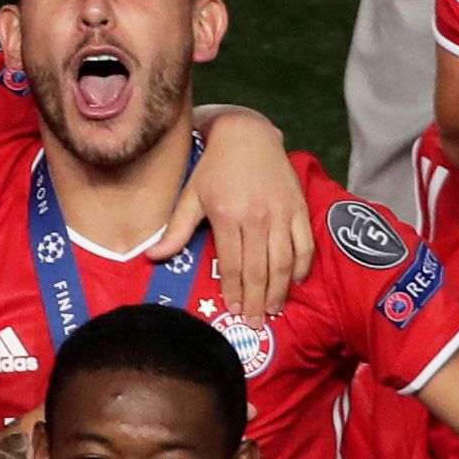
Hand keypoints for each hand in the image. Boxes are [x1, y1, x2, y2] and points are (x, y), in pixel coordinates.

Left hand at [170, 111, 308, 323]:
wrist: (246, 134)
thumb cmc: (212, 167)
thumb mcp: (189, 196)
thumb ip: (176, 230)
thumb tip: (153, 256)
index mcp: (228, 217)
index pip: (234, 265)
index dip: (236, 292)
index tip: (234, 313)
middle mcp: (258, 218)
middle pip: (261, 269)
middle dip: (258, 300)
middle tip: (256, 323)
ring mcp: (282, 213)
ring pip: (285, 261)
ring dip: (281, 289)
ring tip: (274, 310)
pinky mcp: (299, 207)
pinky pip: (305, 243)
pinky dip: (303, 266)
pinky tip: (296, 282)